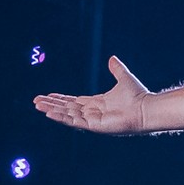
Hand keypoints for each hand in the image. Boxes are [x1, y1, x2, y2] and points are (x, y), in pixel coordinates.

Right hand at [35, 56, 150, 133]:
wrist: (147, 108)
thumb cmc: (138, 96)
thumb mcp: (124, 78)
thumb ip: (117, 69)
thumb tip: (112, 58)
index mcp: (98, 103)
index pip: (74, 101)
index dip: (61, 99)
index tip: (48, 95)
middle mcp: (93, 112)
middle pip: (67, 108)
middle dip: (51, 105)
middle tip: (36, 101)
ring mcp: (93, 120)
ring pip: (67, 115)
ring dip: (52, 110)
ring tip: (38, 106)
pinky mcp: (95, 126)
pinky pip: (74, 122)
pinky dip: (61, 118)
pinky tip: (49, 113)